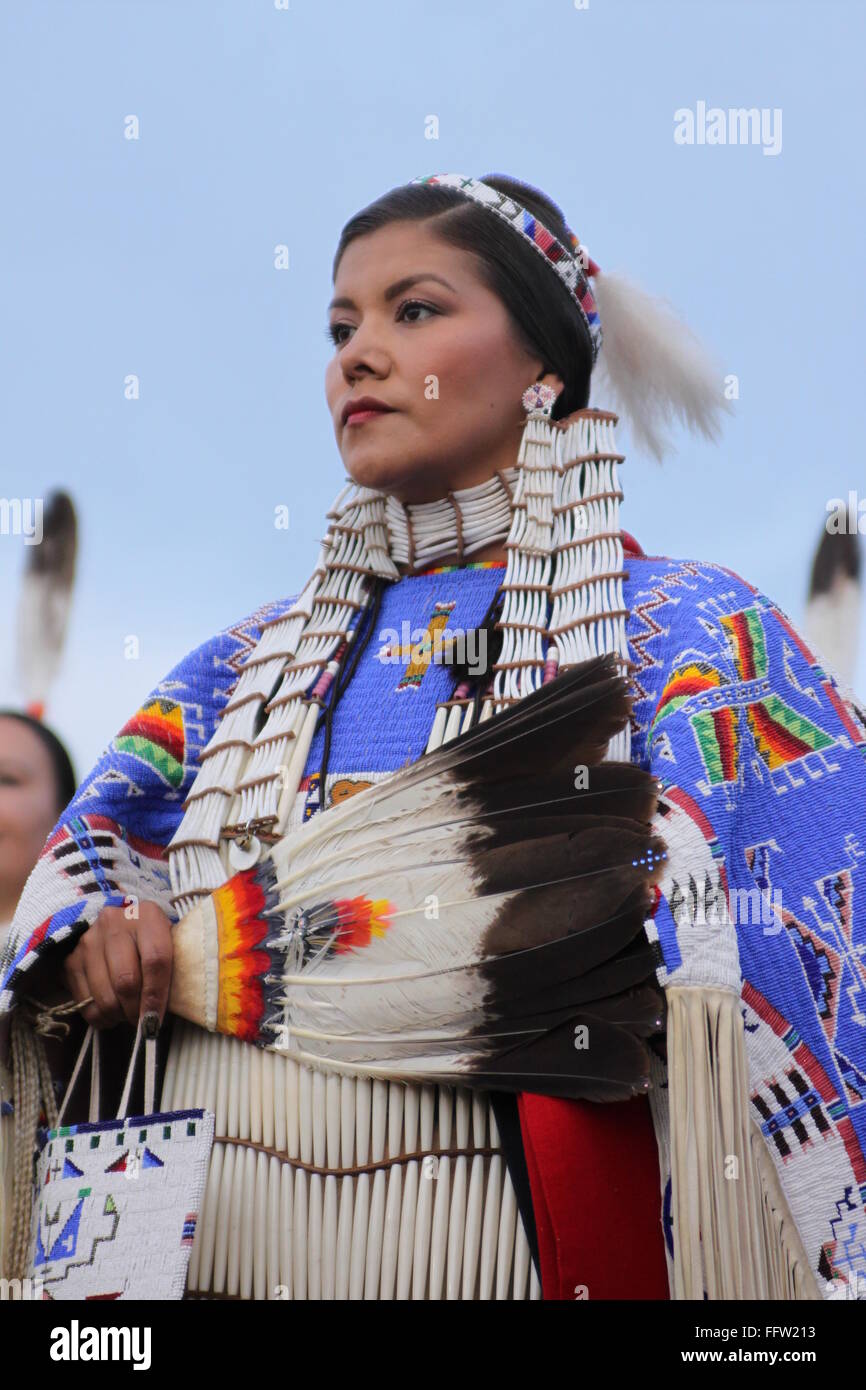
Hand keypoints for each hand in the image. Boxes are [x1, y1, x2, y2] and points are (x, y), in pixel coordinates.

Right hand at [61, 902, 172, 1029]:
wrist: (119, 925)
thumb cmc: (152, 941)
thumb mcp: (170, 943)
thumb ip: (173, 969)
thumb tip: (160, 1014)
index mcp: (147, 915)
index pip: (155, 960)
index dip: (157, 995)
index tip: (156, 1019)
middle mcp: (114, 923)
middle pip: (126, 981)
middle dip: (136, 1010)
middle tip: (142, 1021)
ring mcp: (89, 941)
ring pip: (104, 997)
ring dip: (118, 1016)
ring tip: (127, 1014)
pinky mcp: (71, 960)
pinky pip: (84, 1004)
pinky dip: (100, 1017)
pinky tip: (111, 1012)